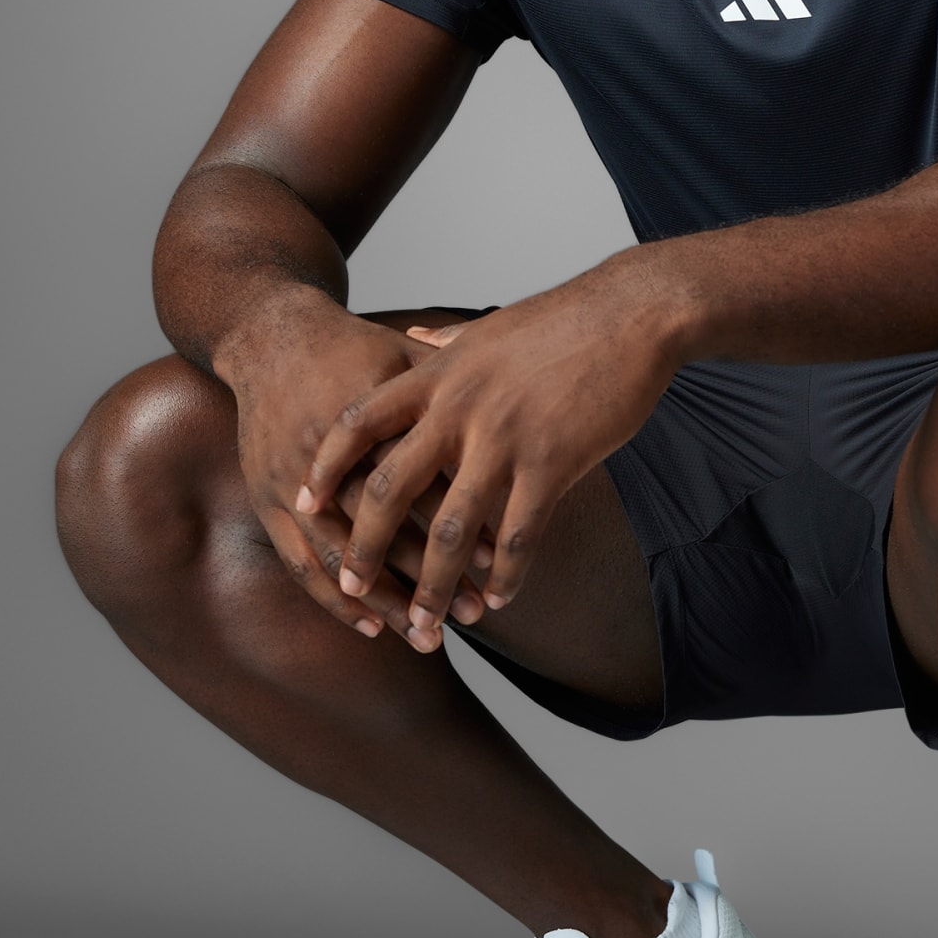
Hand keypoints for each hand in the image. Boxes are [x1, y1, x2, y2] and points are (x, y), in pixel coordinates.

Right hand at [224, 296, 481, 641]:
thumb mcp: (410, 361)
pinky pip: (301, 561)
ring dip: (386, 602)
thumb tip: (533, 398)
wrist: (275, 337)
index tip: (503, 561)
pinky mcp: (268, 499)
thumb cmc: (357, 348)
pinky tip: (370, 627)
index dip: (464, 521)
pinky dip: (333, 599)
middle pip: (388, 529)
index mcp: (378, 419)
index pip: (428, 481)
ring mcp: (295, 482)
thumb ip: (461, 390)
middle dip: (432, 575)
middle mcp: (333, 455)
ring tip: (428, 637)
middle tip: (477, 613)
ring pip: (343, 557)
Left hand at [297, 260, 678, 650]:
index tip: (305, 503)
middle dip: (365, 547)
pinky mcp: (553, 462)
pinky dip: (506, 576)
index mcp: (440, 374)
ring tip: (424, 624)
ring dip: (434, 586)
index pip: (360, 424)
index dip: (328, 466)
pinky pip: (519, 535)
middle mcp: (461, 409)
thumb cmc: (566, 317)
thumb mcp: (491, 324)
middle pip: (392, 488)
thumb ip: (446, 340)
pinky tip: (500, 599)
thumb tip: (417, 336)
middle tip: (350, 587)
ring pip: (453, 530)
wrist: (632, 313)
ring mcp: (505, 438)